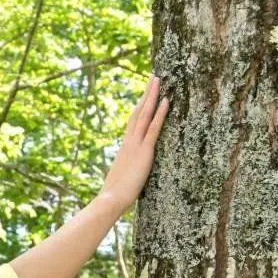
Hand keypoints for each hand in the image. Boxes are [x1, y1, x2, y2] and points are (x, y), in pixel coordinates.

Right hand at [100, 74, 169, 211]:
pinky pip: (153, 128)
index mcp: (125, 148)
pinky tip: (166, 100)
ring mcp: (136, 145)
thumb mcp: (123, 178)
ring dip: (152, 96)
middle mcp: (129, 141)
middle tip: (153, 78)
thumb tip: (130, 174)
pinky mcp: (144, 151)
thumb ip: (128, 171)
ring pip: (144, 114)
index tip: (145, 95)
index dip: (140, 108)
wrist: (110, 199)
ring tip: (158, 80)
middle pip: (138, 112)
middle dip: (146, 95)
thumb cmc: (115, 195)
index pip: (133, 123)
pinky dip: (160, 113)